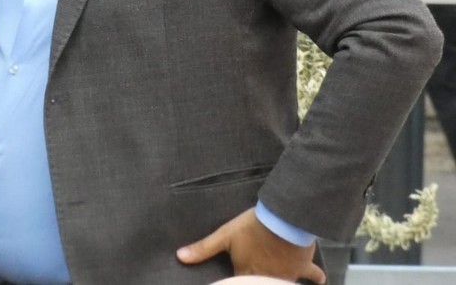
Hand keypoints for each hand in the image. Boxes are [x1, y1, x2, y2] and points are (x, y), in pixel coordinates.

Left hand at [177, 208, 324, 283]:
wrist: (283, 220)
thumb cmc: (252, 227)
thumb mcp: (224, 235)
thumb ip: (203, 248)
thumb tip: (180, 257)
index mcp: (247, 273)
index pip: (240, 282)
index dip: (237, 281)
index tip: (237, 279)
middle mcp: (267, 279)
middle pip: (261, 284)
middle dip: (258, 281)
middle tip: (257, 276)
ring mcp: (287, 275)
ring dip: (280, 282)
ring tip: (275, 280)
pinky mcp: (304, 266)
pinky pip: (314, 277)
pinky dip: (316, 280)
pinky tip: (319, 281)